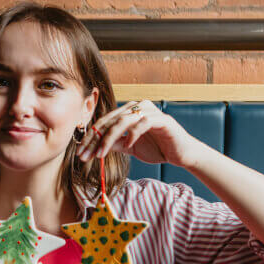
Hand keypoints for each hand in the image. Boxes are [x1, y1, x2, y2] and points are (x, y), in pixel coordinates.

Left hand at [76, 100, 201, 167]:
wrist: (182, 154)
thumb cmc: (158, 148)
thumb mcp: (131, 147)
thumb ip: (116, 143)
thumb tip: (95, 146)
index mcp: (130, 112)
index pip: (104, 122)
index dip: (91, 138)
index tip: (80, 153)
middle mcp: (138, 107)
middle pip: (109, 120)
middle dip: (95, 139)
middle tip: (84, 155)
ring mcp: (150, 111)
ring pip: (122, 121)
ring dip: (109, 139)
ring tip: (101, 154)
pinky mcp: (162, 119)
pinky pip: (142, 124)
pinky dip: (132, 135)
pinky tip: (128, 146)